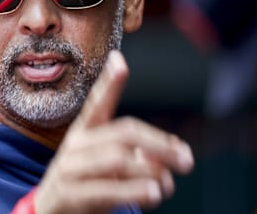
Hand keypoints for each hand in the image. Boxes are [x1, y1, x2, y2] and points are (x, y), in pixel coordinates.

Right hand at [34, 50, 193, 213]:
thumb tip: (177, 152)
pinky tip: (154, 193)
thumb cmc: (86, 186)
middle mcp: (75, 145)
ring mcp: (70, 169)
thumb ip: (140, 155)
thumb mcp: (109, 166)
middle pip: (123, 134)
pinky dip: (135, 190)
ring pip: (117, 160)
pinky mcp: (70, 195)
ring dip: (151, 171)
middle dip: (159, 145)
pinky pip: (107, 190)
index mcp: (84, 132)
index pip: (97, 103)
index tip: (119, 60)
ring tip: (167, 185)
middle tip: (186, 161)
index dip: (108, 83)